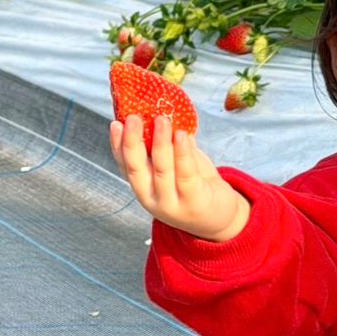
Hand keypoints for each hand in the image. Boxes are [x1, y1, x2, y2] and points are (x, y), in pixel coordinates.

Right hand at [109, 113, 248, 240]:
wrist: (221, 220)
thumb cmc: (197, 189)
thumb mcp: (178, 168)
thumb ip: (170, 148)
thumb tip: (163, 116)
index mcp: (144, 188)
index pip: (125, 166)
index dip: (118, 145)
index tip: (115, 123)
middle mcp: (152, 198)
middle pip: (136, 169)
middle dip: (132, 142)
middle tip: (133, 118)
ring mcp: (172, 203)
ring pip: (161, 170)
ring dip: (160, 142)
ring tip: (162, 120)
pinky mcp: (193, 201)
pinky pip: (185, 173)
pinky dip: (182, 152)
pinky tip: (181, 135)